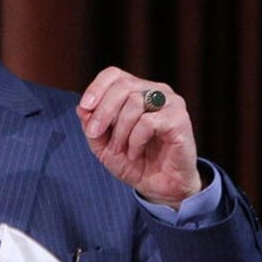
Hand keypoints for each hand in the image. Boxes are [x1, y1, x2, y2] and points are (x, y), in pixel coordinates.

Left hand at [76, 67, 201, 208]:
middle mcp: (155, 91)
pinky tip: (135, 153)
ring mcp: (170, 103)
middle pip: (123, 86)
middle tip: (95, 134)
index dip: (96, 88)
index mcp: (137, 90)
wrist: (159, 187)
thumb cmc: (133, 161)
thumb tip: (82, 108)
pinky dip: (135, 139)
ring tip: (120, 149)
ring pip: (135, 101)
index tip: (84, 108)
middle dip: (103, 111)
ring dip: (119, 130)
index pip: (114, 74)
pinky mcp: (179, 119)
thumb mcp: (102, 145)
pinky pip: (148, 121)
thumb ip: (91, 125)